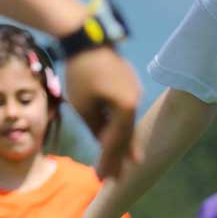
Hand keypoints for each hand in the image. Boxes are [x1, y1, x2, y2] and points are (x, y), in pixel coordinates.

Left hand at [64, 46, 142, 178]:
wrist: (86, 38)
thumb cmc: (81, 72)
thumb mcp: (82, 104)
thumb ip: (94, 126)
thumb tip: (103, 141)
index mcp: (126, 107)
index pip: (117, 140)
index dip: (109, 161)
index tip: (102, 178)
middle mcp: (136, 100)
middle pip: (127, 135)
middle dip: (120, 158)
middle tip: (116, 179)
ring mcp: (134, 91)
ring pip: (127, 123)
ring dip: (122, 142)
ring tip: (124, 162)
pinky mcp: (129, 84)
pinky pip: (126, 111)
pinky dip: (120, 125)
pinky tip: (117, 135)